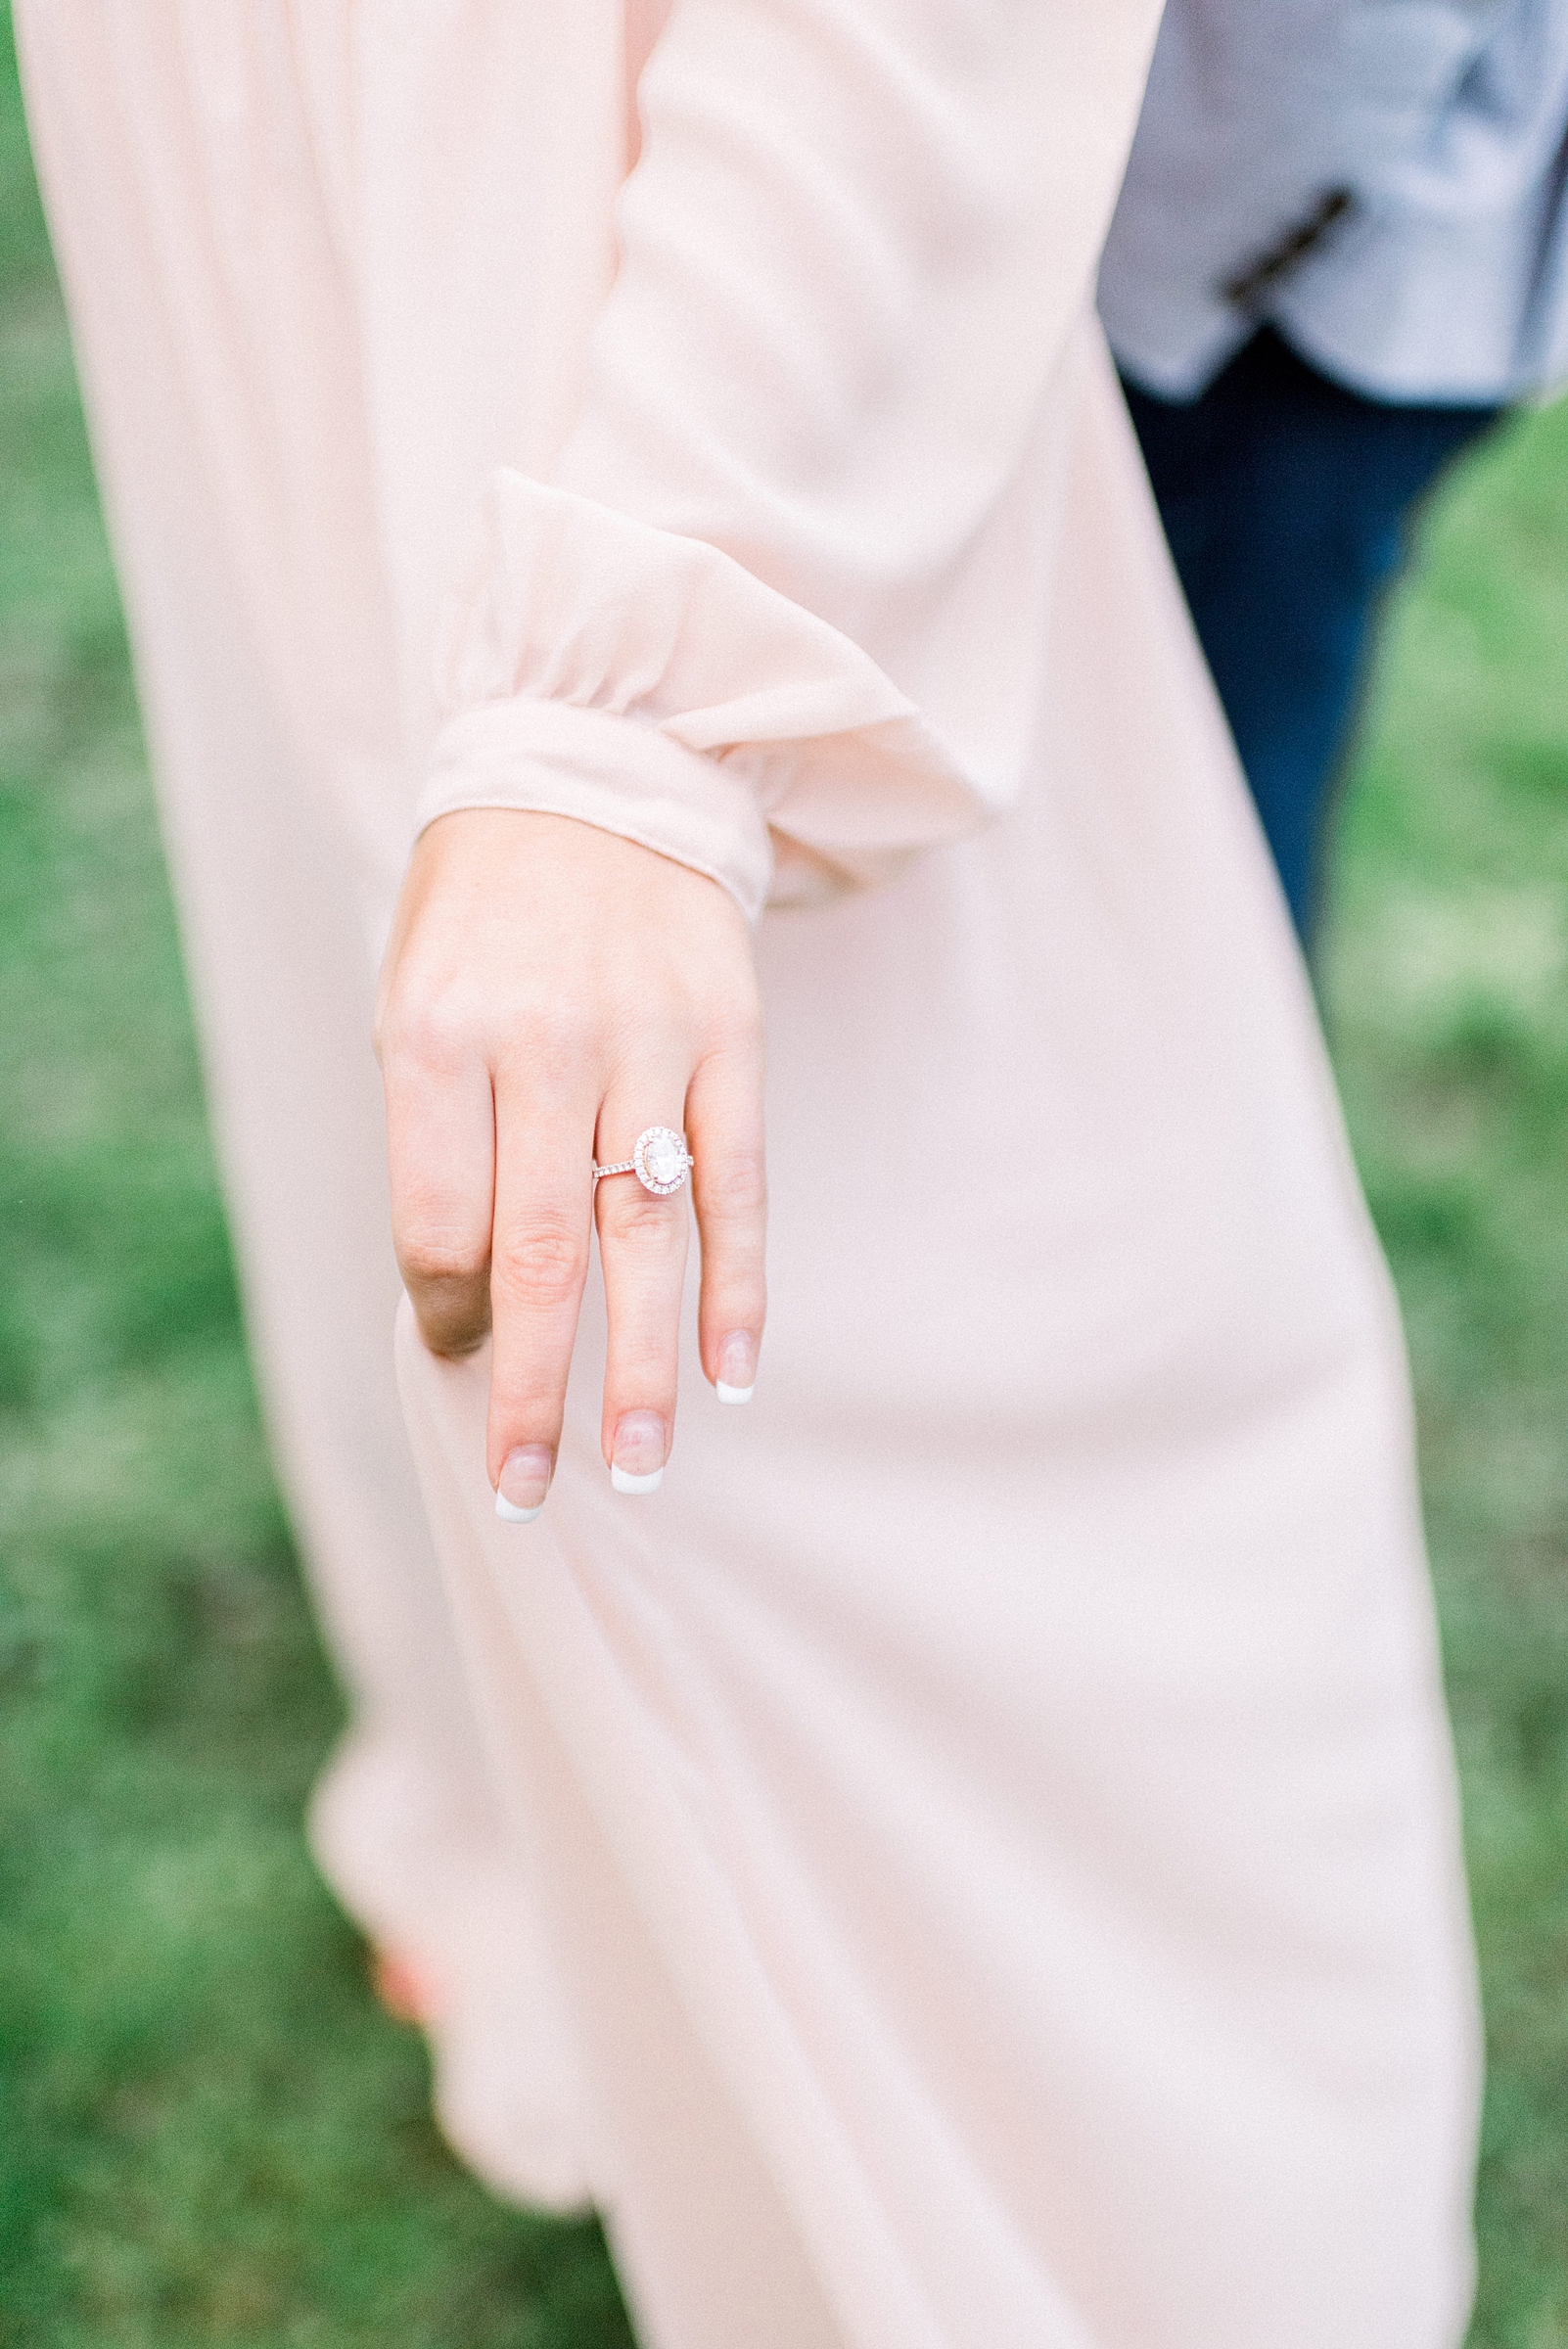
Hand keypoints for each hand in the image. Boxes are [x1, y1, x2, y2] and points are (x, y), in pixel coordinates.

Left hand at [375, 809, 765, 1515]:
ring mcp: (649, 1043)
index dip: (446, 1311)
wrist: (593, 768)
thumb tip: (473, 1295)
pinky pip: (740, 1184)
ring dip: (640, 1367)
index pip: (438, 1224)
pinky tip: (732, 1371)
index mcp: (438, 1036)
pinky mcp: (731, 1041)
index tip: (460, 1349)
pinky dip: (739, 1284)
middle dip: (533, 1389)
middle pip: (542, 1256)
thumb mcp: (414, 998)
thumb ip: (435, 1138)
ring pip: (647, 1238)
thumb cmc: (482, 911)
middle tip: (529, 1489)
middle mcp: (544, 1045)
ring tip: (633, 1467)